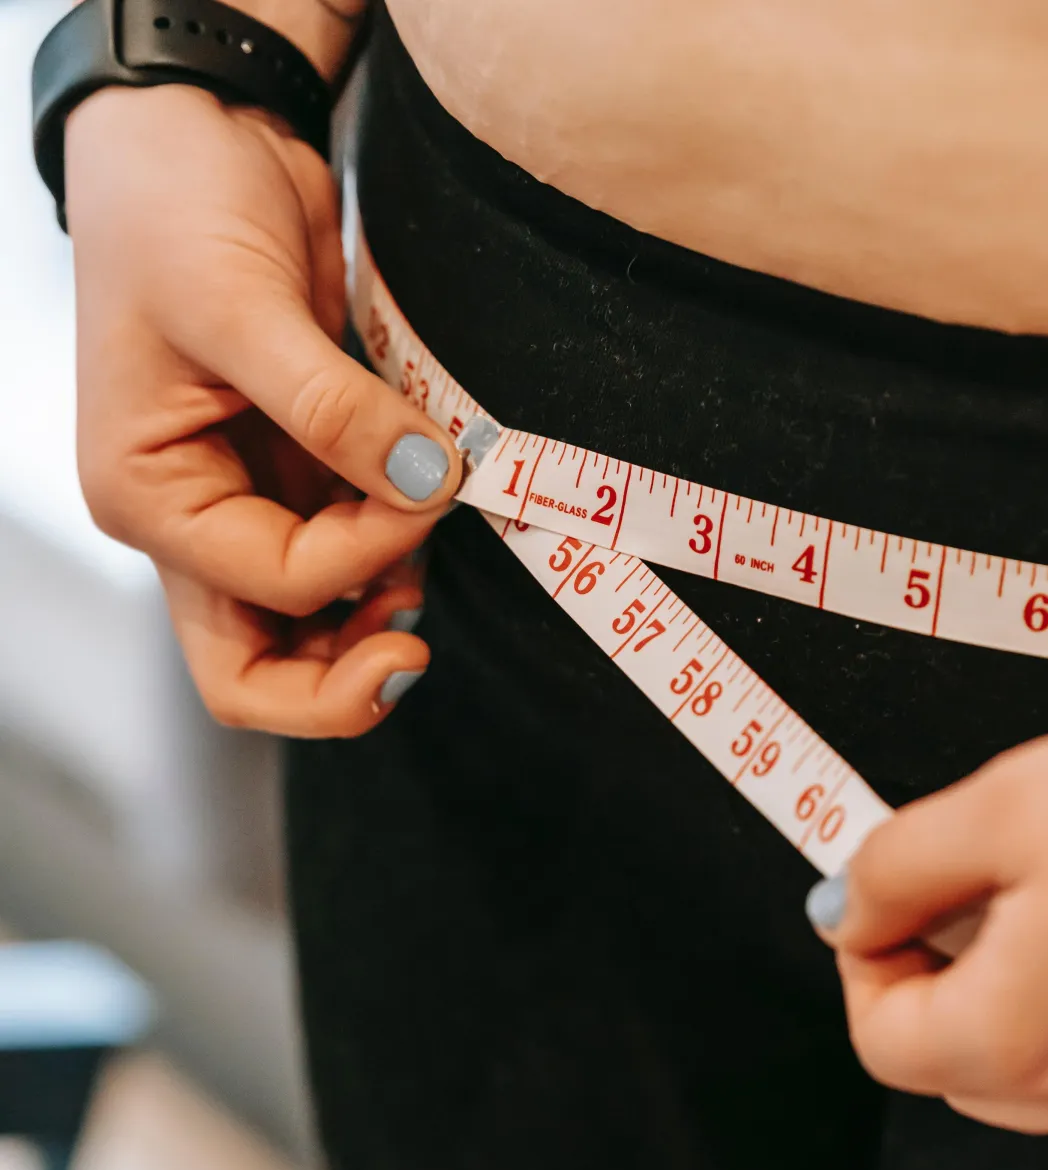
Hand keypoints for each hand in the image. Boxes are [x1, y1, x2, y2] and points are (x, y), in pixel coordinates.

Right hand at [66, 84, 461, 735]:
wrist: (197, 136)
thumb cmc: (173, 209)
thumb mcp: (241, 304)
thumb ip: (332, 407)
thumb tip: (425, 481)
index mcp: (148, 498)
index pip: (269, 584)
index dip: (362, 552)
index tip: (427, 482)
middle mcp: (192, 522)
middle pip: (257, 672)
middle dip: (340, 683)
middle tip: (414, 651)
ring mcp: (248, 506)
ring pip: (307, 633)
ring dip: (374, 618)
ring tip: (424, 555)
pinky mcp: (299, 478)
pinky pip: (347, 561)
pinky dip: (390, 560)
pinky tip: (420, 524)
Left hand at [807, 679, 1047, 1144]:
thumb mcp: (1011, 803)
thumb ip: (901, 866)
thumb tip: (848, 905)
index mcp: (1015, 1041)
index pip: (881, 1040)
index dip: (864, 959)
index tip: (881, 898)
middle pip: (960, 1063)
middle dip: (943, 972)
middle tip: (970, 876)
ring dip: (1024, 983)